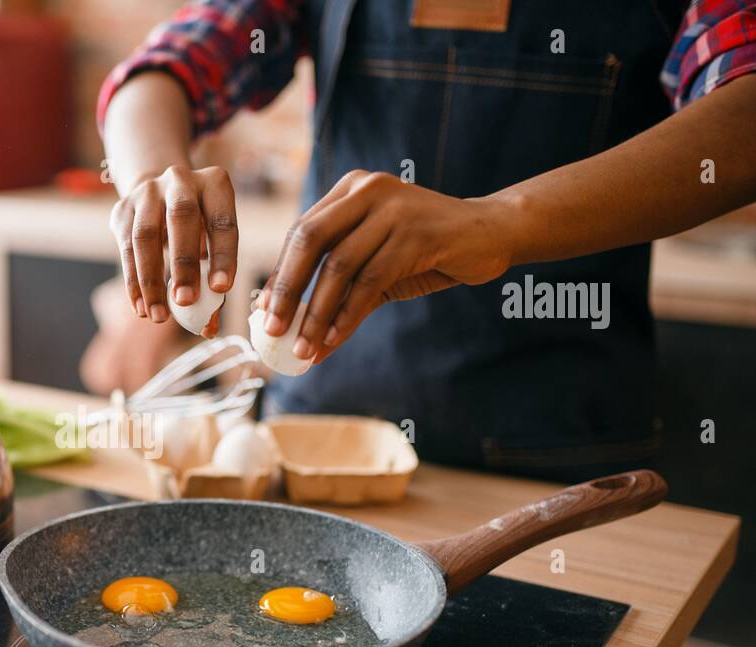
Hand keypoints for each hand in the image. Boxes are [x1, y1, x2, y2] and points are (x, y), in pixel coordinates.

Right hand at [109, 165, 237, 336]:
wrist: (157, 194)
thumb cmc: (197, 228)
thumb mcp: (212, 244)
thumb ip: (213, 282)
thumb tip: (208, 328)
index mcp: (215, 184)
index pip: (222, 221)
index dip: (223, 256)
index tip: (222, 289)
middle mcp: (180, 180)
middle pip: (181, 218)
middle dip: (183, 264)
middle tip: (184, 302)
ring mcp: (147, 192)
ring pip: (145, 236)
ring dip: (151, 280)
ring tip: (158, 316)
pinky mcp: (122, 210)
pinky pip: (125, 248)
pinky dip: (133, 282)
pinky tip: (140, 307)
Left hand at [259, 170, 516, 361]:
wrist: (491, 233)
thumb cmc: (427, 250)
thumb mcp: (377, 262)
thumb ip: (340, 288)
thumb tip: (298, 334)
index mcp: (350, 190)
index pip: (301, 232)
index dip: (280, 275)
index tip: (263, 313)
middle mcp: (367, 191)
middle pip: (310, 241)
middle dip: (287, 290)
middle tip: (272, 330)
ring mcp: (393, 209)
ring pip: (340, 266)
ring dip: (318, 314)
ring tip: (304, 348)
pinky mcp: (417, 234)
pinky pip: (371, 280)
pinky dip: (349, 314)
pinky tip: (335, 339)